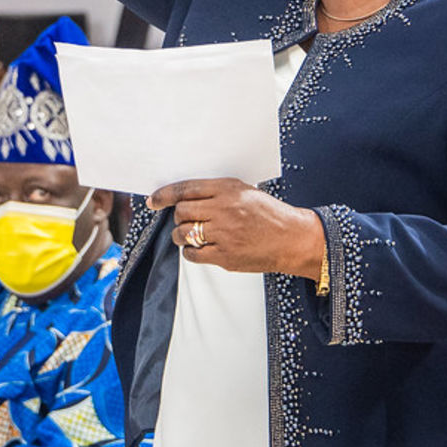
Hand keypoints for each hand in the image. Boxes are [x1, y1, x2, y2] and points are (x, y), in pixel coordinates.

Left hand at [148, 178, 323, 278]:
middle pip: (181, 212)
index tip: (153, 200)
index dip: (164, 195)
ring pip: (183, 233)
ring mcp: (224, 234)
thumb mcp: (244, 192)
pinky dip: (190, 252)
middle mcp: (224, 210)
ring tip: (193, 235)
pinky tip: (201, 248)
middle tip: (186, 220)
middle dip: (179, 217)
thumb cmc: (269, 214)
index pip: (186, 189)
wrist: (292, 238)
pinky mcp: (225, 256)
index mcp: (228, 189)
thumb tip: (184, 197)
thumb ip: (216, 192)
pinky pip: (192, 254)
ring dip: (181, 235)